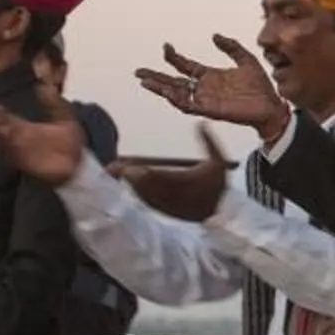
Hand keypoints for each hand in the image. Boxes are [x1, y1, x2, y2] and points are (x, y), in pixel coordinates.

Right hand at [0, 98, 86, 185]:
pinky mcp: (29, 165)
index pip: (9, 119)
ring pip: (9, 144)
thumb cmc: (71, 142)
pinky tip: (8, 146)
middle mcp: (24, 140)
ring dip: (2, 138)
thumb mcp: (64, 118)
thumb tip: (44, 86)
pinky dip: (12, 153)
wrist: (79, 163)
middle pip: (5, 131)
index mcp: (30, 128)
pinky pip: (16, 158)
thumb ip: (53, 103)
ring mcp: (25, 152)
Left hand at [113, 125, 231, 222]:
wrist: (220, 212)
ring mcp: (169, 205)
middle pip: (146, 186)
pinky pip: (148, 202)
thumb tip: (200, 122)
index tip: (127, 165)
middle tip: (114, 168)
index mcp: (185, 182)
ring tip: (118, 174)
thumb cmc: (218, 186)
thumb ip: (209, 141)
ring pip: (144, 195)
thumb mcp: (218, 161)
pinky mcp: (166, 211)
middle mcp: (174, 195)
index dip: (140, 172)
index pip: (157, 177)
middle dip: (129, 176)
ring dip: (131, 185)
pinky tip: (130, 185)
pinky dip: (138, 193)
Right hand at [137, 36, 290, 144]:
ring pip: (177, 94)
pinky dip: (177, 100)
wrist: (272, 106)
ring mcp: (206, 100)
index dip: (174, 58)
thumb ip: (231, 47)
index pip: (186, 67)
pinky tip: (167, 92)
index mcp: (212, 76)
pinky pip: (189, 106)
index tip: (166, 47)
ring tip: (145, 81)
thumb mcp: (246, 59)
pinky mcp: (211, 110)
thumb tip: (214, 35)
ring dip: (160, 89)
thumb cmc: (261, 87)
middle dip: (156, 77)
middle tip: (138, 72)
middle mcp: (205, 88)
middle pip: (174, 82)